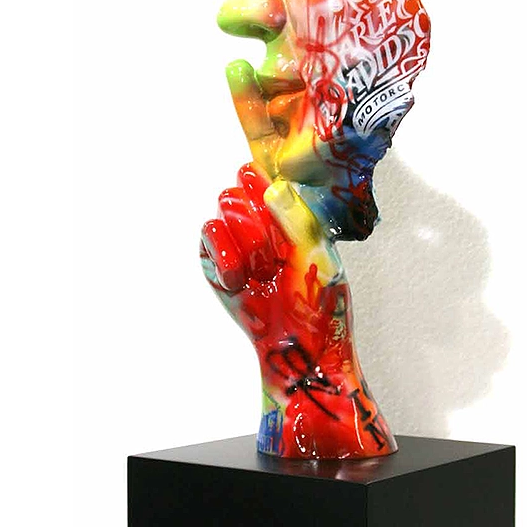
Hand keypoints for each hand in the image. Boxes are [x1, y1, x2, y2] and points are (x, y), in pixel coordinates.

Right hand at [200, 163, 393, 457]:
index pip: (268, 175)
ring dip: (240, 237)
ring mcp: (239, 243)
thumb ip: (298, 220)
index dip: (264, 186)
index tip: (274, 212)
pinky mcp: (217, 266)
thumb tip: (274, 188)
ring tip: (260, 270)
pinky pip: (206, 238)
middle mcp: (263, 222)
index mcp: (293, 212)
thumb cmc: (320, 305)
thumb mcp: (320, 256)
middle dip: (252, 217)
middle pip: (238, 188)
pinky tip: (241, 280)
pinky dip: (222, 257)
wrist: (301, 351)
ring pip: (221, 209)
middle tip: (272, 254)